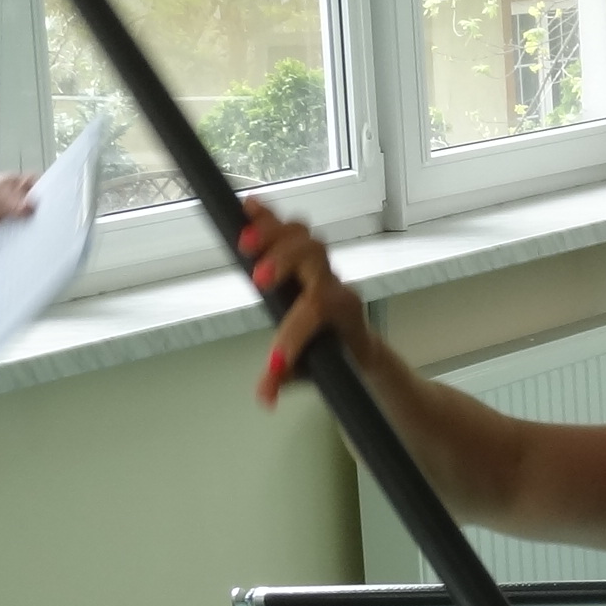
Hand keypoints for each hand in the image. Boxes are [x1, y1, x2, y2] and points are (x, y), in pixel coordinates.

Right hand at [243, 197, 377, 407]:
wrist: (358, 344)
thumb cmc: (334, 356)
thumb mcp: (314, 373)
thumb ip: (285, 381)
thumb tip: (264, 398)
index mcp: (341, 313)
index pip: (318, 312)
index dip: (294, 334)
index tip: (274, 359)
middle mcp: (333, 283)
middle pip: (314, 257)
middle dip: (287, 263)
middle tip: (259, 280)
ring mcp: (321, 267)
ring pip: (304, 237)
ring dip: (274, 234)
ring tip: (246, 240)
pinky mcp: (305, 255)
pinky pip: (288, 230)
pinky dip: (268, 218)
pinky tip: (248, 206)